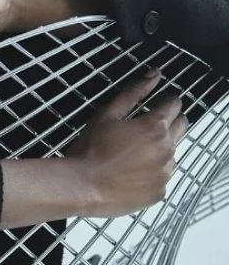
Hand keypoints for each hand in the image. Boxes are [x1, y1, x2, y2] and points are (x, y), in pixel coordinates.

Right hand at [63, 69, 187, 216]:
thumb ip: (134, 92)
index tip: (155, 105)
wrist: (82, 188)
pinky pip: (163, 177)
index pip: (175, 104)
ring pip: (172, 153)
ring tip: (133, 155)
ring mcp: (165, 172)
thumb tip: (154, 73)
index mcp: (155, 126)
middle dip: (169, 121)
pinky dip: (152, 173)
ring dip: (160, 149)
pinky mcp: (160, 191)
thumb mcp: (108, 114)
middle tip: (146, 129)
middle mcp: (167, 148)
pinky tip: (132, 174)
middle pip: (182, 126)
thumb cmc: (91, 149)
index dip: (165, 101)